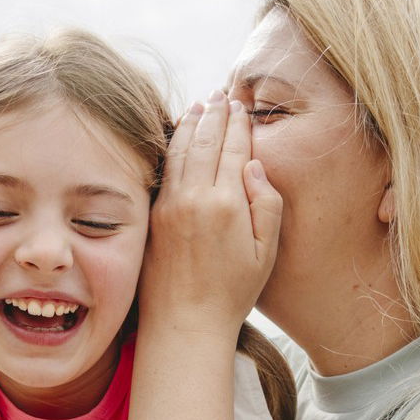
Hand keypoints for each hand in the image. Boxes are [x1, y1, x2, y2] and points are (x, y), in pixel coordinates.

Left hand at [142, 90, 282, 337]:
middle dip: (214, 115)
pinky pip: (163, 168)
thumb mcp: (265, 253)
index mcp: (228, 204)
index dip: (239, 126)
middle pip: (205, 142)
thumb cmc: (232, 293)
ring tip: (199, 106)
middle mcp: (195, 197)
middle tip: (221, 96)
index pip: (234, 150)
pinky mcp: (153, 215)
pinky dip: (171, 146)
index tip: (241, 108)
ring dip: (190, 124)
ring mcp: (170, 204)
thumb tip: (254, 166)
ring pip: (180, 151)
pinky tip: (176, 136)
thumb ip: (266, 205)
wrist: (185, 323)